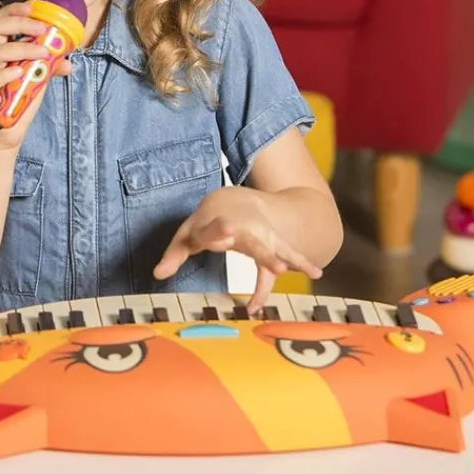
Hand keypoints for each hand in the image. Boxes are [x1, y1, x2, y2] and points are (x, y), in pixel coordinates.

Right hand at [0, 1, 71, 150]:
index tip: (34, 7)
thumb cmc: (19, 96)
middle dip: (20, 23)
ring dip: (23, 48)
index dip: (15, 10)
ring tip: (43, 53)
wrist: (6, 129)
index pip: (1, 20)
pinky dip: (7, 72)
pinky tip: (21, 72)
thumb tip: (69, 60)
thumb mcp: (37, 76)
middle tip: (43, 29)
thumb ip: (50, 65)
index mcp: (0, 48)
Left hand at [152, 187, 322, 313]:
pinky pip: (288, 253)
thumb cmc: (206, 221)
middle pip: (251, 241)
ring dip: (279, 257)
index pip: (213, 230)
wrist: (232, 198)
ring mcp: (260, 235)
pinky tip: (316, 272)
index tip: (226, 232)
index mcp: (215, 224)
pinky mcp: (272, 242)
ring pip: (273, 246)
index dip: (217, 233)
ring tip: (287, 269)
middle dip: (260, 251)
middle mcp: (242, 229)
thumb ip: (174, 255)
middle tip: (271, 262)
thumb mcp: (187, 234)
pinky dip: (301, 261)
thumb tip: (157, 275)